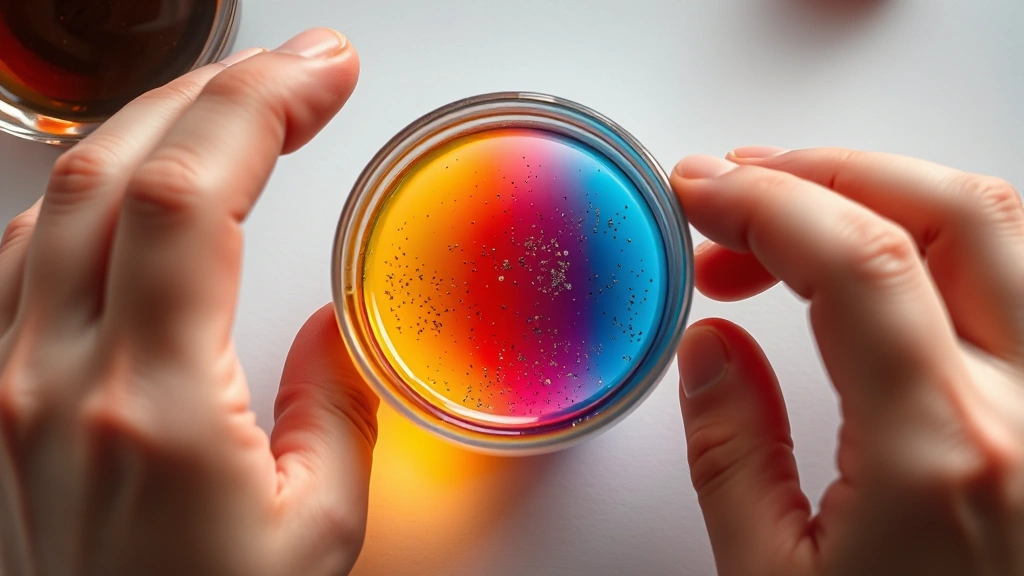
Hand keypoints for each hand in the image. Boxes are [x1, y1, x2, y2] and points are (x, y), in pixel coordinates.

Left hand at [0, 28, 376, 575]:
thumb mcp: (316, 531)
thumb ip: (335, 407)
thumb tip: (333, 326)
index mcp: (151, 410)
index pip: (185, 200)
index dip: (260, 107)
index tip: (326, 73)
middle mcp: (52, 381)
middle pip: (114, 170)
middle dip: (217, 92)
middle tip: (298, 71)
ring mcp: (4, 383)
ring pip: (58, 197)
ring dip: (151, 127)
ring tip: (231, 107)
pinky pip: (21, 251)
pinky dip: (88, 188)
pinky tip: (138, 180)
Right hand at [672, 148, 1023, 574]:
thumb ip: (731, 449)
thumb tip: (711, 345)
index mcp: (943, 455)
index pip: (858, 260)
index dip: (765, 198)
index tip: (699, 190)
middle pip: (949, 211)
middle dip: (825, 170)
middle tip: (739, 189)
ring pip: (1004, 227)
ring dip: (889, 192)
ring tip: (799, 213)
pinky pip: (1023, 277)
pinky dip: (944, 238)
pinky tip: (883, 261)